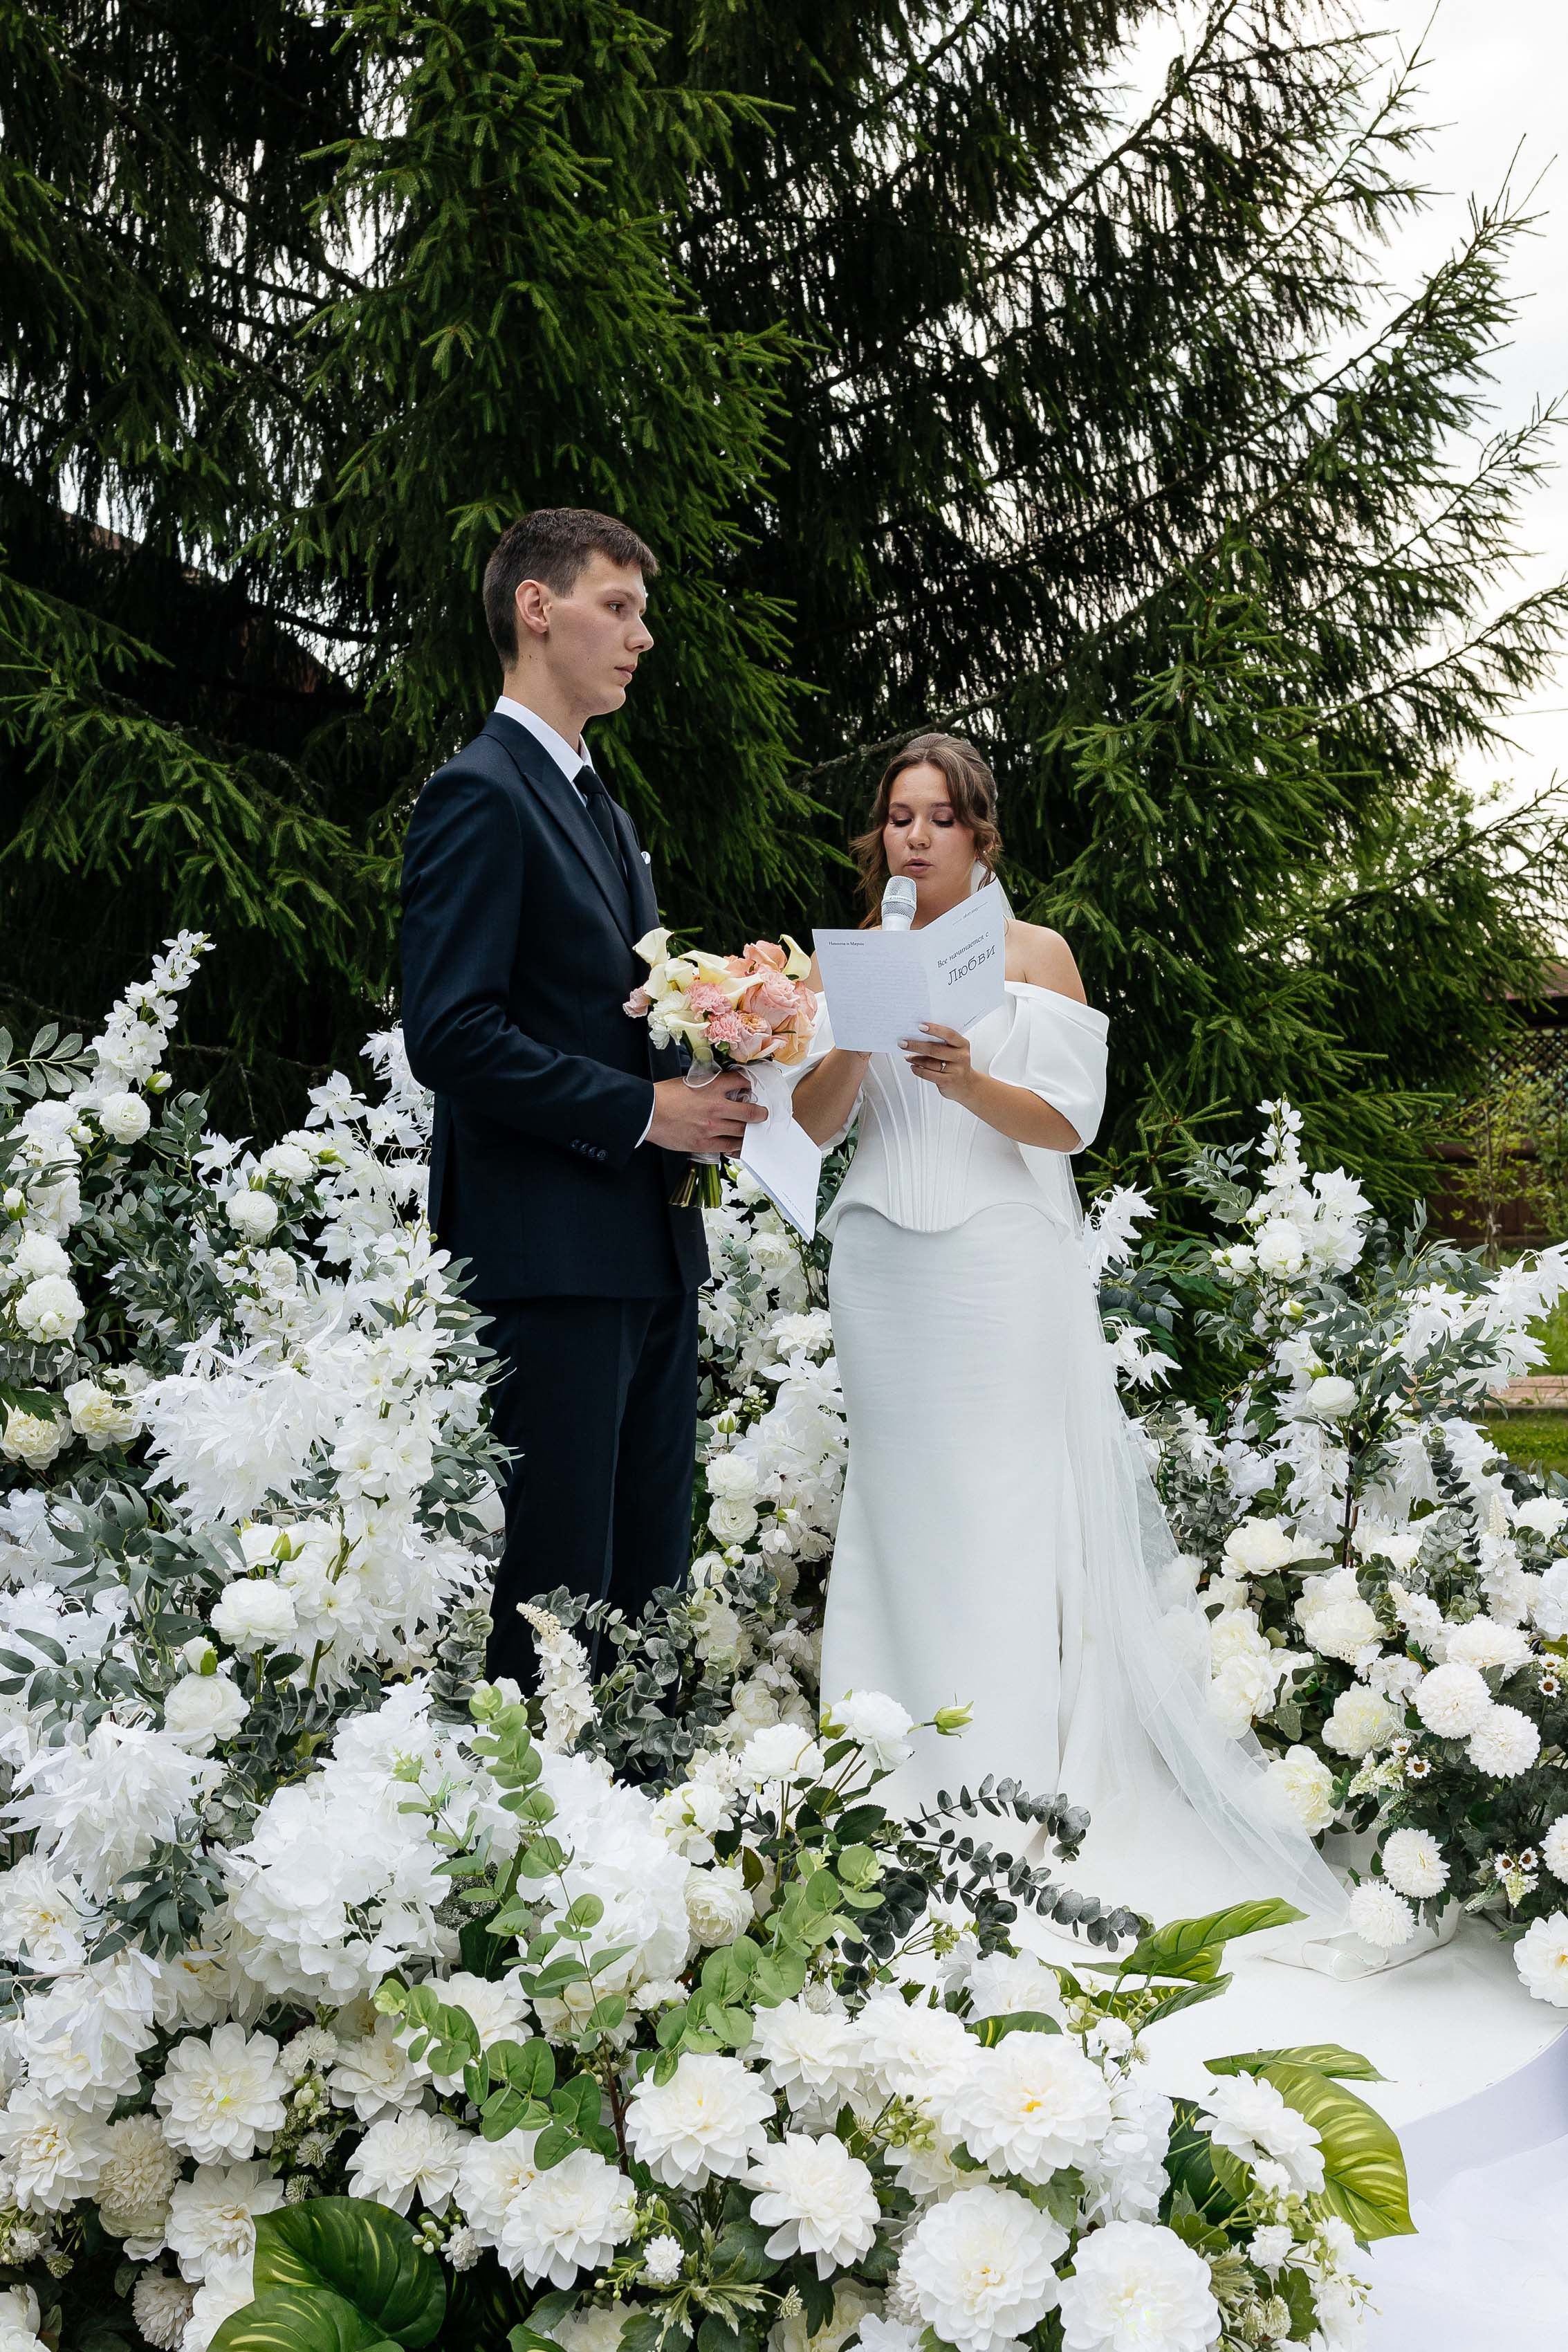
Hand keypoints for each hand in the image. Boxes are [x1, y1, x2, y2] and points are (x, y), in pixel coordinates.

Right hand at [647, 1073, 767, 1154]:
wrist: (648, 1113)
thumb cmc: (664, 1096)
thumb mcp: (689, 1081)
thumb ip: (708, 1085)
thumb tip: (720, 1088)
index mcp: (713, 1087)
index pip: (742, 1082)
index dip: (750, 1085)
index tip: (751, 1088)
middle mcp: (717, 1107)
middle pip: (750, 1111)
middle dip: (759, 1112)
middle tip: (761, 1113)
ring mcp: (712, 1127)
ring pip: (742, 1131)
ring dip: (749, 1130)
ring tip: (750, 1130)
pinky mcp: (705, 1143)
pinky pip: (728, 1147)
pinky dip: (736, 1146)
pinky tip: (738, 1145)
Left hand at [900, 1022, 975, 1102]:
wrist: (967, 1085)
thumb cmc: (956, 1064)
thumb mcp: (955, 1051)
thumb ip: (942, 1044)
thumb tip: (918, 1037)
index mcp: (962, 1044)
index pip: (948, 1034)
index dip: (934, 1029)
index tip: (920, 1026)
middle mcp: (961, 1056)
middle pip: (935, 1049)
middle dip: (916, 1045)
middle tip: (904, 1043)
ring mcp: (955, 1070)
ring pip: (930, 1062)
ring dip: (915, 1058)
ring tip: (907, 1056)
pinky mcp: (948, 1081)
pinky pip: (928, 1074)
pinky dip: (918, 1070)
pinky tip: (913, 1066)